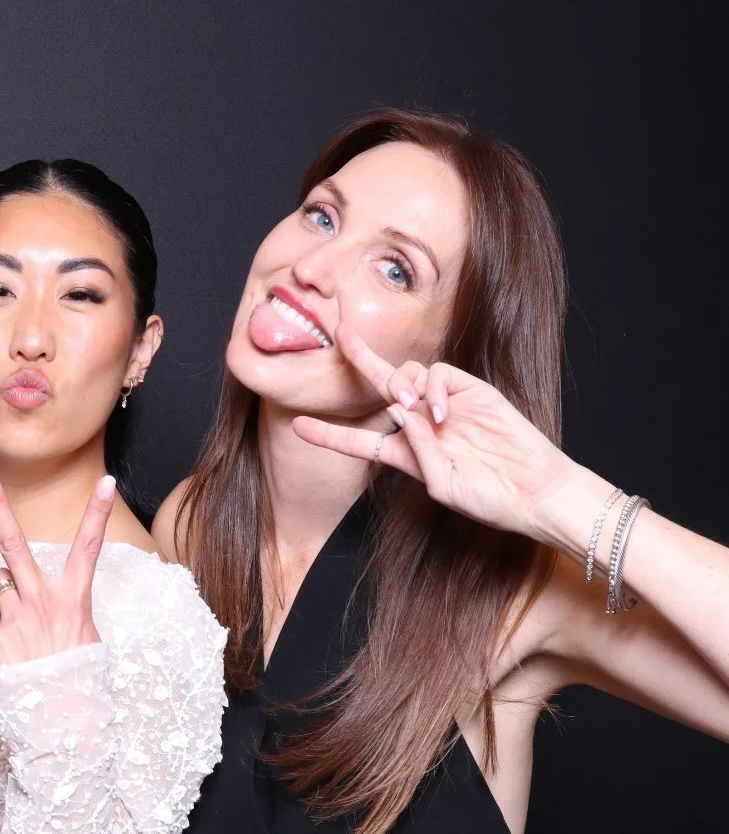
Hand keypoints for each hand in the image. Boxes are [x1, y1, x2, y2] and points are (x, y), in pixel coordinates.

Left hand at [0, 466, 111, 666]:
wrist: (61, 724)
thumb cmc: (77, 680)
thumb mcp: (84, 638)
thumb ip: (59, 608)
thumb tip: (25, 595)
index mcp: (74, 600)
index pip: (89, 548)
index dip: (97, 513)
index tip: (106, 480)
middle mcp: (42, 601)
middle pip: (14, 542)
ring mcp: (15, 616)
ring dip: (5, 601)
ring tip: (25, 634)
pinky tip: (12, 653)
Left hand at [292, 324, 582, 546]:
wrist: (534, 493)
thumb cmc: (489, 499)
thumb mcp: (442, 486)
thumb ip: (417, 453)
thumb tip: (399, 412)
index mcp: (408, 453)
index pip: (361, 441)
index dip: (330, 435)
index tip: (298, 427)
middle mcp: (422, 424)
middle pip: (381, 387)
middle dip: (360, 359)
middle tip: (340, 335)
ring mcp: (447, 405)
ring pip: (407, 374)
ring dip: (401, 385)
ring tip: (412, 409)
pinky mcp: (472, 391)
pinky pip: (439, 373)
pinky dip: (432, 388)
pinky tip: (442, 413)